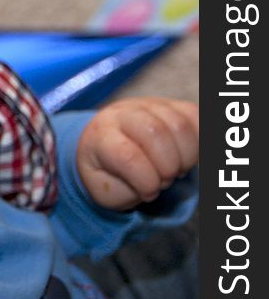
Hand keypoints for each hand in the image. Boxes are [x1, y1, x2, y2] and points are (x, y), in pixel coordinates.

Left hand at [77, 97, 197, 210]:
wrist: (108, 146)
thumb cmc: (108, 172)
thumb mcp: (105, 190)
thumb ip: (126, 190)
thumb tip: (153, 182)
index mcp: (100, 136)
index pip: (126, 155)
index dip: (146, 181)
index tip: (149, 193)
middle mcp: (123, 114)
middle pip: (155, 132)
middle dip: (167, 167)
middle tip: (163, 180)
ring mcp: (149, 106)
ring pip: (180, 126)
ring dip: (184, 157)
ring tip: (172, 170)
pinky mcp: (172, 106)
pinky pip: (195, 118)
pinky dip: (197, 144)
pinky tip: (184, 157)